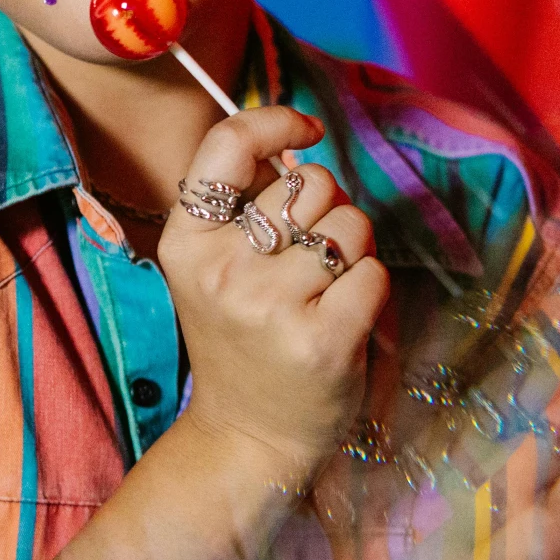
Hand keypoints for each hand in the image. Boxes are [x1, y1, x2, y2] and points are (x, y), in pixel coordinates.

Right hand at [157, 106, 389, 483]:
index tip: (307, 128)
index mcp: (186, 243)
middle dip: (326, 208)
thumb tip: (298, 146)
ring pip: (349, 225)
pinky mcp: (323, 339)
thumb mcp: (214, 269)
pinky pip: (373, 272)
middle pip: (309, 184)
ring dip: (351, 250)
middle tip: (308, 258)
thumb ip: (245, 205)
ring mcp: (271, 306)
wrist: (247, 438)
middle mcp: (222, 270)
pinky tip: (343, 319)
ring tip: (324, 292)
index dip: (275, 121)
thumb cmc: (242, 340)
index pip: (227, 145)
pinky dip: (370, 289)